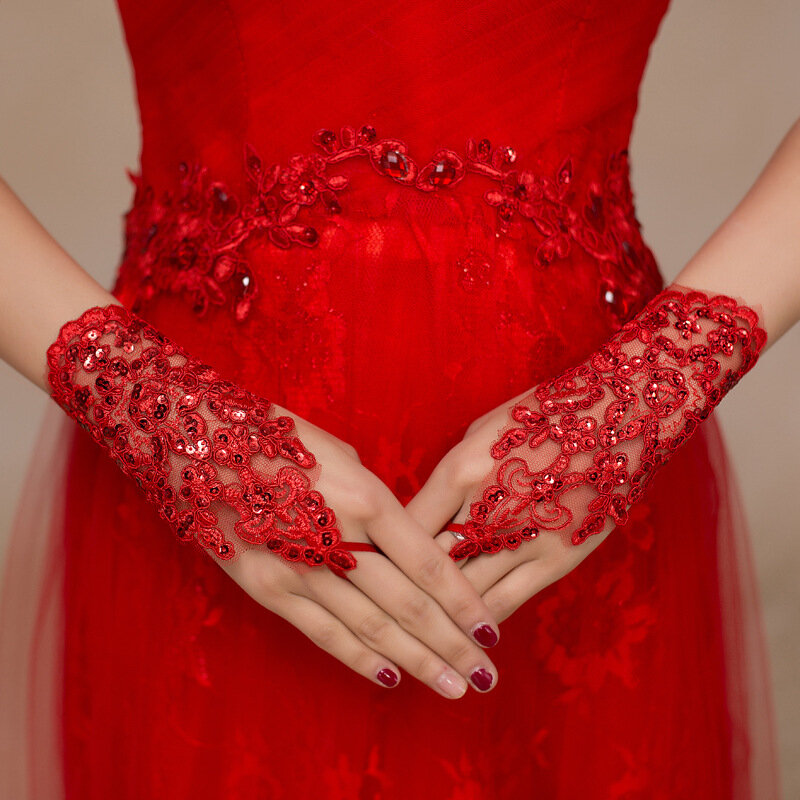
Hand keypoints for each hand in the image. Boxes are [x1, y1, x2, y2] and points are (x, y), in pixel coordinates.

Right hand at [45, 304, 500, 700]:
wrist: (193, 436)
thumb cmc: (276, 433)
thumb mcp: (339, 453)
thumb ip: (373, 500)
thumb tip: (398, 535)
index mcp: (366, 497)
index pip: (428, 563)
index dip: (463, 601)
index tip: (492, 629)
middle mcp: (339, 538)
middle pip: (409, 605)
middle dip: (452, 644)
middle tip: (484, 676)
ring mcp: (300, 568)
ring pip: (371, 628)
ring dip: (416, 661)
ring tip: (452, 687)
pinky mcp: (265, 586)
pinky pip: (320, 632)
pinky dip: (358, 658)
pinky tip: (389, 678)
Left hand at [406, 285, 766, 624]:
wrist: (620, 415)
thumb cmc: (543, 414)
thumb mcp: (480, 433)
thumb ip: (449, 478)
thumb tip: (423, 515)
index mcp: (460, 471)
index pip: (405, 527)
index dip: (385, 552)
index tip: (375, 567)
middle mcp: (486, 510)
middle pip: (429, 566)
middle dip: (404, 590)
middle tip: (385, 611)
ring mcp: (522, 539)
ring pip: (465, 593)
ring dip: (440, 616)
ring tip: (417, 636)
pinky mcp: (556, 559)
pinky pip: (507, 600)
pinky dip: (481, 618)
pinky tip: (465, 632)